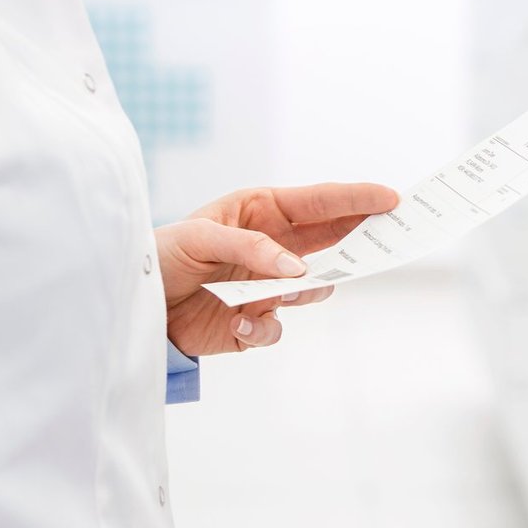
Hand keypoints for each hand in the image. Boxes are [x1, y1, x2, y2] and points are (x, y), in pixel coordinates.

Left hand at [158, 182, 399, 355]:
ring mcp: (267, 287)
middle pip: (331, 243)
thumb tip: (297, 270)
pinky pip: (275, 329)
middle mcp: (273, 249)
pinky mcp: (254, 323)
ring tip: (286, 293)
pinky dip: (261, 329)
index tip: (392, 199)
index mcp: (261, 213)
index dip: (357, 200)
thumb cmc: (161, 256)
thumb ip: (251, 248)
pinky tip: (236, 323)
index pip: (318, 204)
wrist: (135, 304)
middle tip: (389, 240)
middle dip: (360, 242)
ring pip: (313, 290)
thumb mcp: (199, 237)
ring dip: (306, 292)